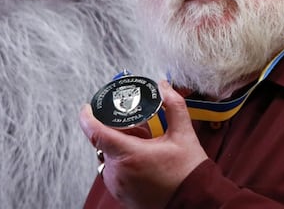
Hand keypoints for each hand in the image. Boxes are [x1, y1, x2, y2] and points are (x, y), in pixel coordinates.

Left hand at [79, 80, 208, 208]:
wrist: (195, 203)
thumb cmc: (189, 173)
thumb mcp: (184, 135)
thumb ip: (173, 105)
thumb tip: (163, 86)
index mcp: (129, 155)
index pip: (95, 132)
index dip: (87, 117)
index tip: (88, 107)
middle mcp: (118, 172)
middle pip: (105, 142)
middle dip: (119, 131)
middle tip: (142, 131)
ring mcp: (117, 185)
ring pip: (109, 156)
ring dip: (121, 148)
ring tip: (146, 148)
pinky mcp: (120, 194)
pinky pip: (114, 171)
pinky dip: (123, 162)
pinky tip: (143, 161)